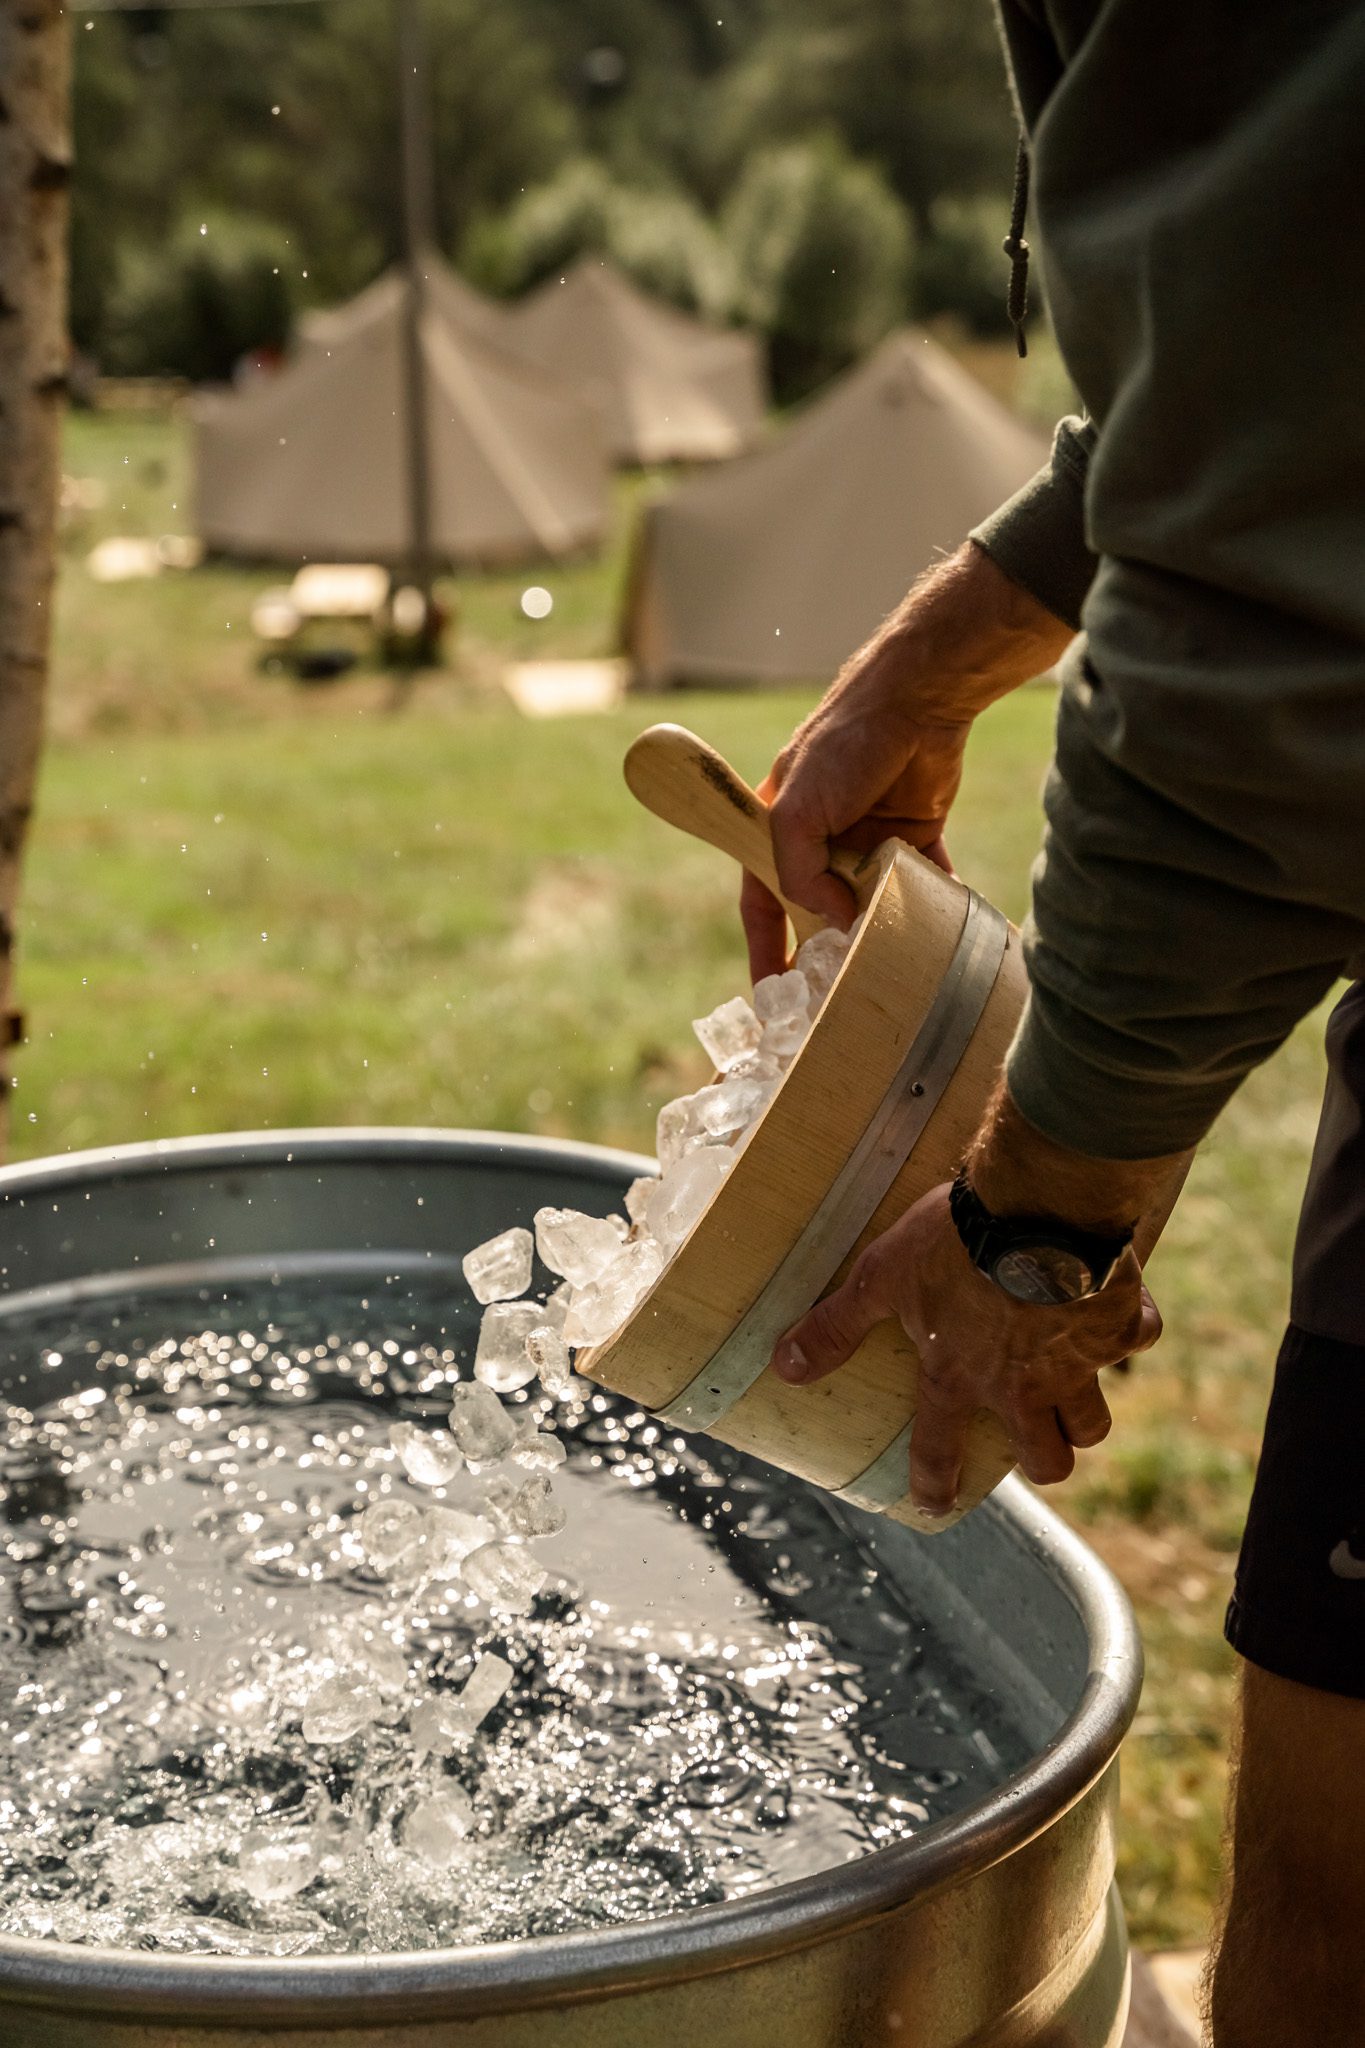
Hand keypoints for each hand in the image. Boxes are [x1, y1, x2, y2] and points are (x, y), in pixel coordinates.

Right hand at [741, 708, 967, 982]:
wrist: (914, 702)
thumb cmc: (839, 746)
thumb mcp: (795, 811)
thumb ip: (799, 874)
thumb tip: (836, 922)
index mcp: (779, 833)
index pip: (763, 905)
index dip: (764, 950)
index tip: (769, 997)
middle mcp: (822, 842)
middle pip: (819, 912)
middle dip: (826, 955)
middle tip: (834, 1002)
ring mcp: (869, 841)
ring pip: (871, 903)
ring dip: (880, 935)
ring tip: (890, 979)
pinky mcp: (915, 837)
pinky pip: (922, 884)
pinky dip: (933, 908)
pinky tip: (941, 940)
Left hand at [770, 1183, 1160, 1515]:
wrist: (1036, 1205)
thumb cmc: (952, 1243)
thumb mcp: (880, 1278)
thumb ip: (836, 1326)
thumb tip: (783, 1366)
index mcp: (961, 1377)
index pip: (940, 1448)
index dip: (934, 1483)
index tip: (935, 1503)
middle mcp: (1024, 1385)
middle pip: (1049, 1460)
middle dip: (1042, 1462)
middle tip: (1032, 1446)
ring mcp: (1079, 1360)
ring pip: (1094, 1420)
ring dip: (1084, 1415)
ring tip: (1070, 1391)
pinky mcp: (1120, 1322)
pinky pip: (1136, 1339)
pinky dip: (1127, 1329)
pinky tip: (1116, 1308)